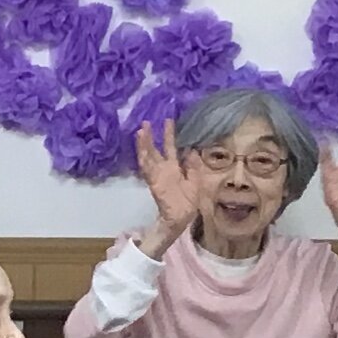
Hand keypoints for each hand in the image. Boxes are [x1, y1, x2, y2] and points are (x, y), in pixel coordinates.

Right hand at [132, 120, 194, 255]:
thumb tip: (192, 149)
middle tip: (146, 121)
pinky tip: (140, 148)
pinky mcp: (154, 181)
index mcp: (174, 167)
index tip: (167, 120)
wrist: (183, 217)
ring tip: (141, 130)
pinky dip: (143, 157)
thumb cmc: (190, 200)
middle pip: (155, 149)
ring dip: (144, 144)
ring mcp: (157, 174)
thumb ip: (193, 164)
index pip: (170, 147)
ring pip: (148, 156)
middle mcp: (164, 168)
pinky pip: (146, 168)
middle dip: (151, 136)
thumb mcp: (196, 179)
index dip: (168, 134)